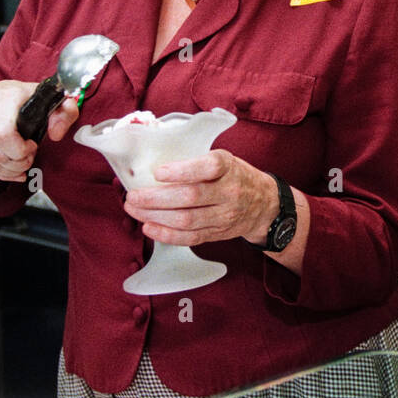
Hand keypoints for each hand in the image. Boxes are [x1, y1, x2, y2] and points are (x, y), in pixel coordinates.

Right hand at [0, 80, 78, 188]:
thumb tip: (56, 134)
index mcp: (6, 95)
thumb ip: (66, 114)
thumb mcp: (55, 103)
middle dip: (18, 163)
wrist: (4, 93)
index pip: (4, 135)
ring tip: (19, 161)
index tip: (33, 146)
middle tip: (28, 156)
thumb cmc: (30, 100)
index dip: (21, 150)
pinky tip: (6, 162)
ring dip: (8, 169)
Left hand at [123, 149, 278, 246]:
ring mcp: (225, 215)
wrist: (264, 204)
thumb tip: (151, 163)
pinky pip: (190, 238)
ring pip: (187, 220)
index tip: (158, 172)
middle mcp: (229, 192)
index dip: (181, 170)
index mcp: (228, 167)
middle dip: (156, 198)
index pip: (209, 167)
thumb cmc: (235, 176)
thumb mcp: (223, 159)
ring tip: (135, 210)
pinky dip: (167, 235)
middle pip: (191, 197)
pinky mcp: (218, 233)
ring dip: (156, 216)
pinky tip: (149, 228)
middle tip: (133, 196)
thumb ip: (195, 161)